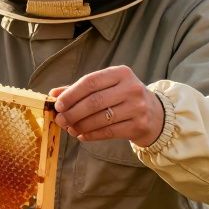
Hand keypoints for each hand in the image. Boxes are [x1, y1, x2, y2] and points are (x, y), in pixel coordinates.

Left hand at [49, 66, 163, 146]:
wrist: (155, 114)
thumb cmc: (123, 97)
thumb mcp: (107, 87)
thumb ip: (81, 89)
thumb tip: (53, 95)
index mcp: (121, 73)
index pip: (90, 82)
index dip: (71, 94)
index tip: (58, 105)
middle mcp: (131, 88)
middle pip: (94, 102)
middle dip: (73, 112)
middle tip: (60, 120)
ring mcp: (137, 107)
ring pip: (100, 119)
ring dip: (80, 125)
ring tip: (69, 128)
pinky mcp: (138, 125)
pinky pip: (108, 132)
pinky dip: (91, 135)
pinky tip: (81, 135)